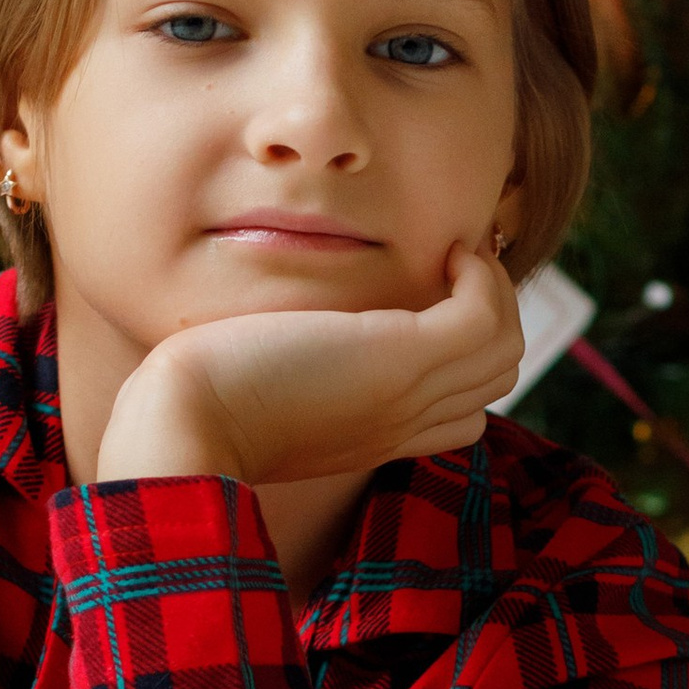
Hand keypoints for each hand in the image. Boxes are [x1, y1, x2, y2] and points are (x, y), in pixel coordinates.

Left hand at [97, 242, 523, 487]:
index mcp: (372, 436)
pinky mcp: (402, 359)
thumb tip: (272, 343)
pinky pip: (487, 318)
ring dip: (494, 290)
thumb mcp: (257, 395)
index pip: (461, 414)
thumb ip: (288, 376)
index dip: (461, 359)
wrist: (182, 428)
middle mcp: (403, 421)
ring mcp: (409, 394)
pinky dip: (482, 278)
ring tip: (456, 256)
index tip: (430, 301)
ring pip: (506, 350)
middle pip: (495, 378)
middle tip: (452, 265)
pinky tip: (445, 252)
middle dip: (490, 314)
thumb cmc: (192, 410)